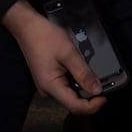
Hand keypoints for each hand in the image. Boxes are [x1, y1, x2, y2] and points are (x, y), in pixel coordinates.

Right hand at [2, 0, 104, 115]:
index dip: (92, 106)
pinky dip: (75, 82)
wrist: (26, 25)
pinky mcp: (47, 78)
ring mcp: (46, 84)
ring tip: (92, 76)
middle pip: (72, 102)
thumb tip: (97, 90)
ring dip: (82, 89)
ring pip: (69, 94)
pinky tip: (80, 71)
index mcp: (50, 86)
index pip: (75, 106)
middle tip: (103, 85)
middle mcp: (47, 90)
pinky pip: (65, 86)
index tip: (105, 97)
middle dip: (89, 97)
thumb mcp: (68, 52)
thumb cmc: (44, 36)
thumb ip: (83, 73)